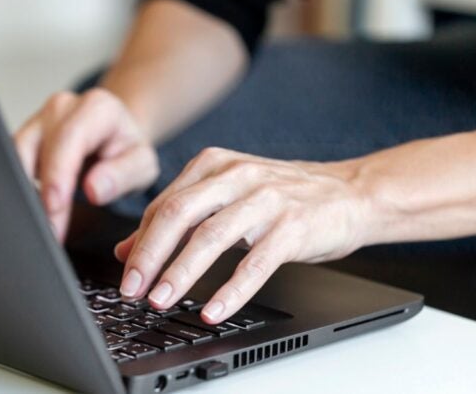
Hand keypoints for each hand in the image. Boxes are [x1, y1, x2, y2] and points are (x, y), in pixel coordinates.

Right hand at [14, 88, 159, 241]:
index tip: (54, 208)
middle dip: (40, 193)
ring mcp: (39, 120)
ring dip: (24, 192)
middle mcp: (62, 108)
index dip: (58, 174)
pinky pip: (12, 161)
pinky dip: (19, 188)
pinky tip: (30, 211)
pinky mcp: (26, 137)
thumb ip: (122, 175)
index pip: (70, 138)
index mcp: (96, 108)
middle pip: (38, 147)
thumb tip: (93, 189)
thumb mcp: (142, 165)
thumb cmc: (128, 151)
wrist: (116, 138)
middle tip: (47, 231)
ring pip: (16, 154)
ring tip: (38, 224)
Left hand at [115, 147, 369, 323]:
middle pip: (177, 214)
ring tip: (161, 300)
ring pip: (211, 237)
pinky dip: (231, 290)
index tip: (126, 275)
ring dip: (180, 273)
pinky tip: (213, 310)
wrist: (349, 192)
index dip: (139, 243)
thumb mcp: (224, 197)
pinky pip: (255, 264)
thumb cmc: (282, 197)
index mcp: (212, 165)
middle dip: (149, 256)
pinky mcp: (292, 227)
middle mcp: (234, 176)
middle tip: (132, 289)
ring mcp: (264, 199)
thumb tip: (127, 249)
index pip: (162, 206)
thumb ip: (178, 218)